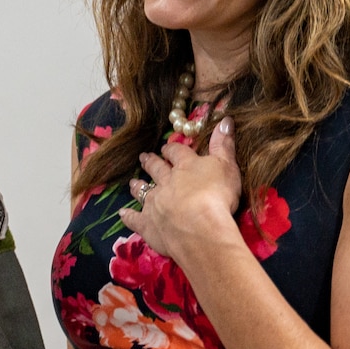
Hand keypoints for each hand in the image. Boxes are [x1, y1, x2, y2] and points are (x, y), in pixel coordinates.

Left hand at [118, 118, 242, 265]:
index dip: (172, 149)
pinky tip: (123, 213)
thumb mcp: (227, 166)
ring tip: (132, 182)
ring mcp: (154, 203)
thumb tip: (225, 119)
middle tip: (143, 157)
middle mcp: (165, 182)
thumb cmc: (217, 195)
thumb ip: (223, 144)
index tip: (167, 147)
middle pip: (156, 169)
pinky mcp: (148, 224)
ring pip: (142, 191)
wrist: (200, 228)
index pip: (176, 152)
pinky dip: (128, 216)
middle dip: (150, 162)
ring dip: (137, 186)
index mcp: (185, 167)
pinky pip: (134, 219)